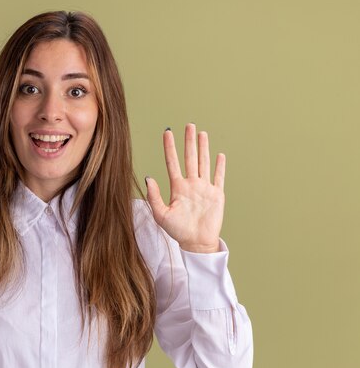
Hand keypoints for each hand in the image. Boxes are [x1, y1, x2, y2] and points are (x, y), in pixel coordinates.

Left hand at [145, 123, 224, 252]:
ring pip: (204, 163)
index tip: (167, 132)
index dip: (170, 147)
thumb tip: (149, 178)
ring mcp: (204, 188)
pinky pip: (218, 177)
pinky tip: (219, 155)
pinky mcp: (217, 195)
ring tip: (202, 134)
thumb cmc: (178, 231)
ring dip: (203, 148)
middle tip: (188, 125)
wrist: (196, 242)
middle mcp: (191, 184)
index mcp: (177, 188)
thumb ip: (154, 197)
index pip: (172, 162)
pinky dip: (219, 166)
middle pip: (190, 158)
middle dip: (188, 142)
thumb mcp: (161, 215)